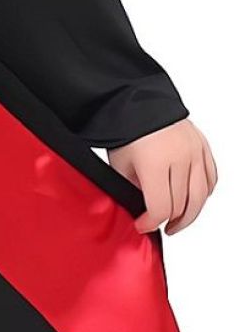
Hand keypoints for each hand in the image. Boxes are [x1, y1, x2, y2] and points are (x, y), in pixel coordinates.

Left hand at [108, 119, 217, 234]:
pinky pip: (211, 178)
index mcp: (156, 164)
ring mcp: (196, 152)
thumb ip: (133, 192)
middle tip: (158, 227)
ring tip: (176, 223)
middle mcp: (181, 158)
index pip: (161, 208)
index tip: (142, 226)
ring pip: (201, 196)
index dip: (151, 224)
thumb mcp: (121, 168)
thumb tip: (143, 213)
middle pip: (181, 205)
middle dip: (168, 221)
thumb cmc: (127, 134)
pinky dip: (203, 194)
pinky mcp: (204, 147)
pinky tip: (191, 202)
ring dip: (189, 215)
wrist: (142, 105)